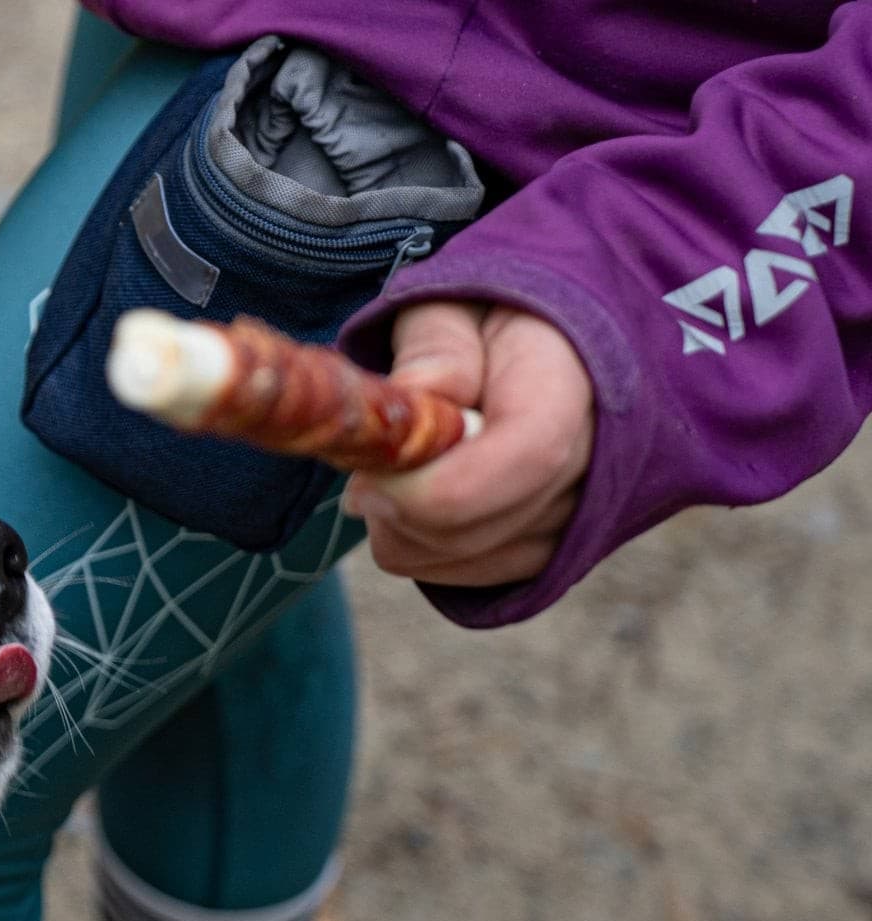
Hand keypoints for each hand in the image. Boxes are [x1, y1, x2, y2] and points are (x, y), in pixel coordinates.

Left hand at [342, 302, 593, 586]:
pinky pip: (461, 577)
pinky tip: (417, 496)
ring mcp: (580, 518)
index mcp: (577, 382)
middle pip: (480, 525)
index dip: (436, 486)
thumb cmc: (487, 315)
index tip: (368, 476)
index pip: (527, 457)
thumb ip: (436, 346)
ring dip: (401, 524)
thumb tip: (418, 398)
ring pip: (458, 559)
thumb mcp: (455, 299)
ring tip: (400, 465)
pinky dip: (419, 545)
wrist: (548, 343)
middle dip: (397, 504)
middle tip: (366, 460)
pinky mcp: (550, 555)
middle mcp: (598, 462)